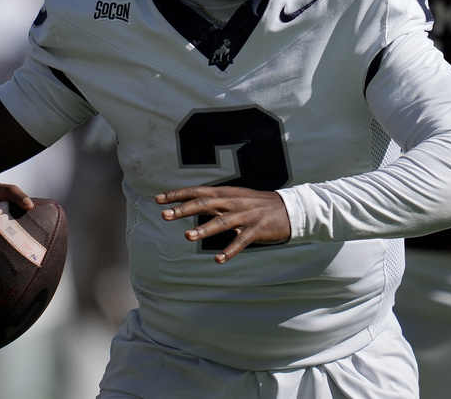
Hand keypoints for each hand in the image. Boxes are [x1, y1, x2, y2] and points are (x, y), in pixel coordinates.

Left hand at [156, 186, 290, 263]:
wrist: (291, 209)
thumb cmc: (259, 205)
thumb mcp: (237, 198)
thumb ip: (216, 202)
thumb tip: (192, 203)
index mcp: (227, 193)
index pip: (198, 191)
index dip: (178, 195)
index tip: (159, 200)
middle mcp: (234, 202)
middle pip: (205, 204)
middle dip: (184, 209)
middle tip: (165, 215)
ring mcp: (246, 216)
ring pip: (222, 222)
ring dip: (204, 229)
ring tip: (187, 236)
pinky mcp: (257, 230)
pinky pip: (242, 241)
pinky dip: (230, 250)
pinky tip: (218, 259)